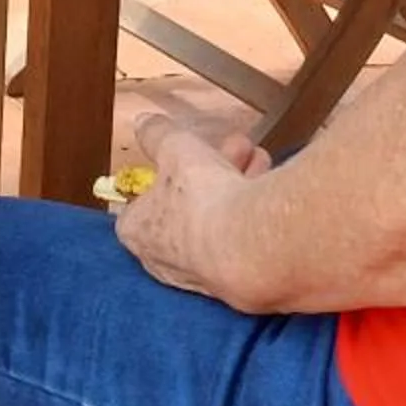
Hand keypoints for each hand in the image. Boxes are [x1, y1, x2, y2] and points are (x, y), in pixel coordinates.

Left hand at [112, 115, 272, 305]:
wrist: (252, 247)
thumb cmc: (201, 199)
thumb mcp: (175, 148)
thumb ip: (157, 135)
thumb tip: (143, 123)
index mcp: (137, 232)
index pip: (137, 207)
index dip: (160, 180)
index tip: (178, 158)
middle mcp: (165, 261)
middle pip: (184, 209)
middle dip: (209, 171)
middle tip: (232, 147)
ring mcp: (202, 276)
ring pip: (216, 221)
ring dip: (234, 183)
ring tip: (256, 156)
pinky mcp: (236, 282)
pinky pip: (240, 240)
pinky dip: (251, 212)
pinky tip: (268, 185)